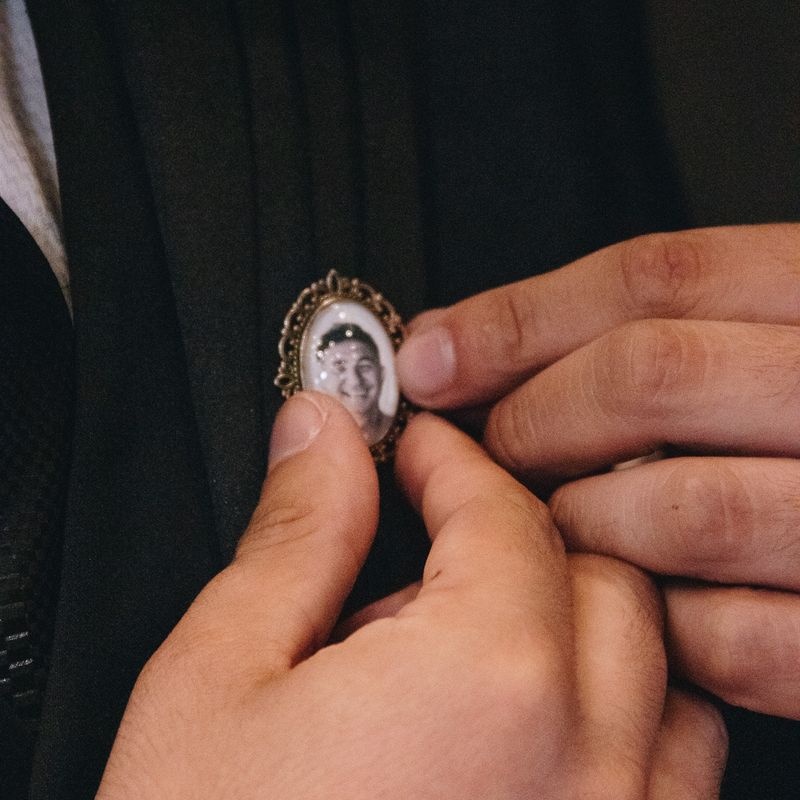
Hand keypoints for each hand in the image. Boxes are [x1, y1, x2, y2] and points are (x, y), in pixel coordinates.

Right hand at [97, 392, 724, 797]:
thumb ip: (296, 537)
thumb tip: (320, 436)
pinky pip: (667, 779)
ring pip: (656, 674)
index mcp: (490, 687)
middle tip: (430, 538)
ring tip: (467, 638)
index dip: (447, 462)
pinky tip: (512, 737)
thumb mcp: (219, 678)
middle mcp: (589, 772)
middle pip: (597, 575)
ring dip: (574, 624)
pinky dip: (609, 722)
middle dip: (513, 532)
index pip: (501, 510)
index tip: (415, 449)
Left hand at [397, 223, 799, 718]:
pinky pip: (734, 635)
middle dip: (534, 415)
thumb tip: (461, 344)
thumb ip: (656, 332)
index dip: (520, 316)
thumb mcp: (767, 340)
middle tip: (484, 447)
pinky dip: (656, 619)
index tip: (432, 353)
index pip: (656, 278)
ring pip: (681, 506)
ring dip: (580, 520)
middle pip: (651, 375)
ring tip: (551, 523)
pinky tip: (636, 597)